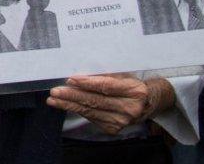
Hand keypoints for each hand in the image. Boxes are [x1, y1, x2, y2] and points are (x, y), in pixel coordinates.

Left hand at [47, 74, 172, 134]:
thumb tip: (80, 75)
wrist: (149, 102)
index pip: (107, 87)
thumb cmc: (132, 84)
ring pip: (91, 111)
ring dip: (69, 105)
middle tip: (55, 91)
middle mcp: (130, 108)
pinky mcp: (114, 129)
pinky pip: (92, 118)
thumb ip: (105, 75)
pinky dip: (78, 110)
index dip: (87, 83)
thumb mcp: (124, 75)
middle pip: (96, 101)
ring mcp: (122, 121)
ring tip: (54, 100)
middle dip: (72, 96)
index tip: (70, 80)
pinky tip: (66, 105)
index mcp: (135, 91)